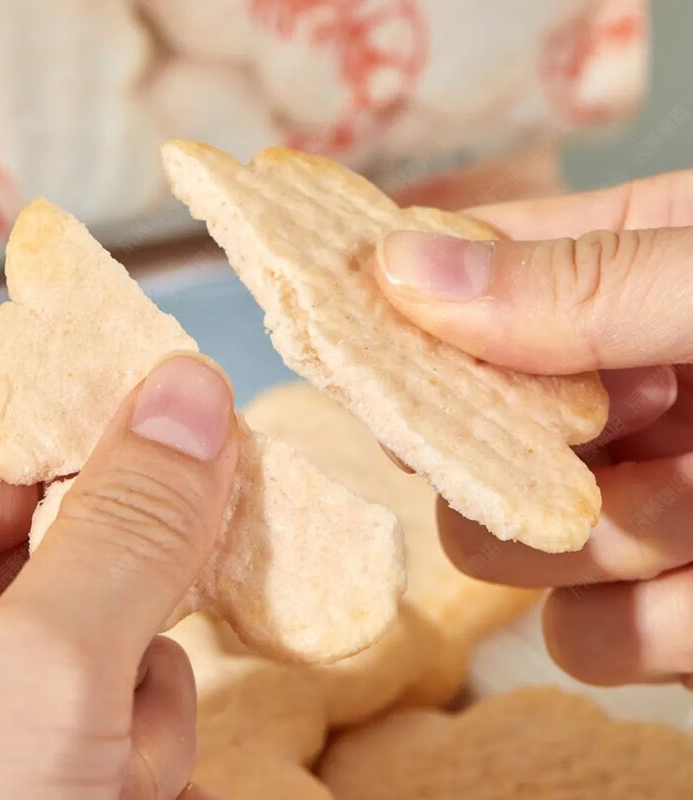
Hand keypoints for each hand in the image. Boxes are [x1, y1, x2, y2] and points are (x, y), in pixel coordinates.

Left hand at [0, 354, 236, 798]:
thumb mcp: (41, 675)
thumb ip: (128, 527)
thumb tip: (192, 390)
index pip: (3, 444)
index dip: (104, 425)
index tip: (204, 420)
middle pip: (86, 542)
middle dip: (138, 604)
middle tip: (144, 642)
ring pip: (126, 639)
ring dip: (146, 709)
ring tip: (110, 779)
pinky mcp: (58, 756)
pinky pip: (136, 713)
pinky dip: (149, 757)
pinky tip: (126, 796)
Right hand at [376, 169, 692, 688]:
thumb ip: (583, 284)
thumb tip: (401, 267)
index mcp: (618, 278)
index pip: (454, 282)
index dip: (395, 309)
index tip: (361, 339)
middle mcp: (606, 392)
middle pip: (454, 431)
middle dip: (495, 451)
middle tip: (585, 436)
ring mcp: (630, 504)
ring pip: (502, 543)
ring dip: (582, 543)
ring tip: (691, 510)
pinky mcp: (669, 611)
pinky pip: (582, 638)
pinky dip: (639, 626)